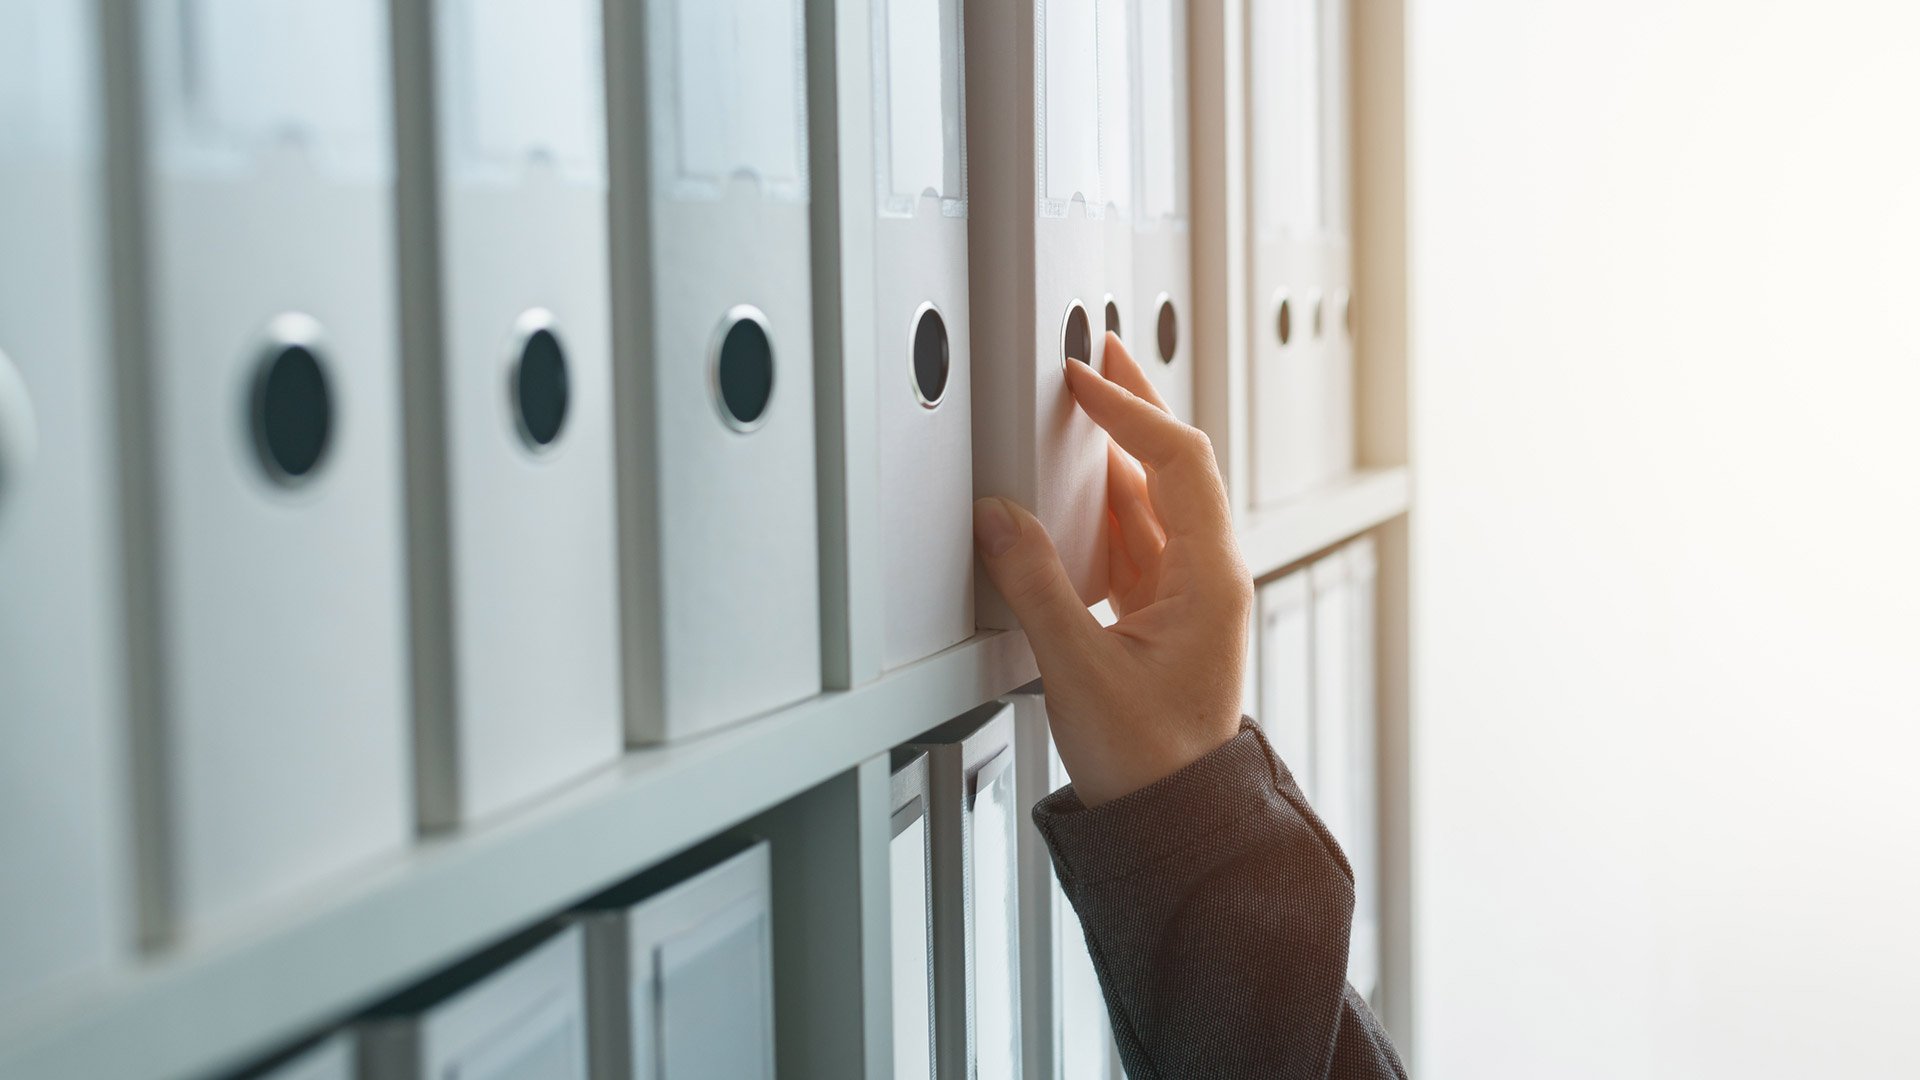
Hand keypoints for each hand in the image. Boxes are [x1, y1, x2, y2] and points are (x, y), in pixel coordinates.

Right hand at [973, 333, 1252, 806]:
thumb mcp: (1079, 668)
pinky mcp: (1162, 616)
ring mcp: (1188, 596)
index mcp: (1209, 579)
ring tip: (1079, 412)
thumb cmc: (1150, 762)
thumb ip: (1035, 584)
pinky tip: (1071, 497)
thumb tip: (1000, 517)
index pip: (1175, 461)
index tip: (1082, 378)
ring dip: (1115, 456)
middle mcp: (1207, 578)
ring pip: (1153, 502)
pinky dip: (1102, 506)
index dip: (1128, 410)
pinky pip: (1135, 539)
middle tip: (1099, 353)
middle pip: (1174, 467)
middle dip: (1135, 407)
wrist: (1173, 822)